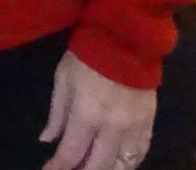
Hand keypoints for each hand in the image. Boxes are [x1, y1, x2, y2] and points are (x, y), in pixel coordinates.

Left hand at [40, 50, 155, 169]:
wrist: (125, 39)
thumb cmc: (86, 56)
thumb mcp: (63, 79)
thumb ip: (57, 114)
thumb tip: (46, 140)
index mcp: (87, 116)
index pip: (71, 154)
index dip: (57, 168)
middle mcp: (112, 129)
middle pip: (98, 167)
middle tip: (72, 169)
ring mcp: (133, 128)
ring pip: (122, 166)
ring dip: (106, 169)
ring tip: (94, 166)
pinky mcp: (149, 123)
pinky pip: (140, 154)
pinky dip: (128, 163)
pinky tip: (118, 162)